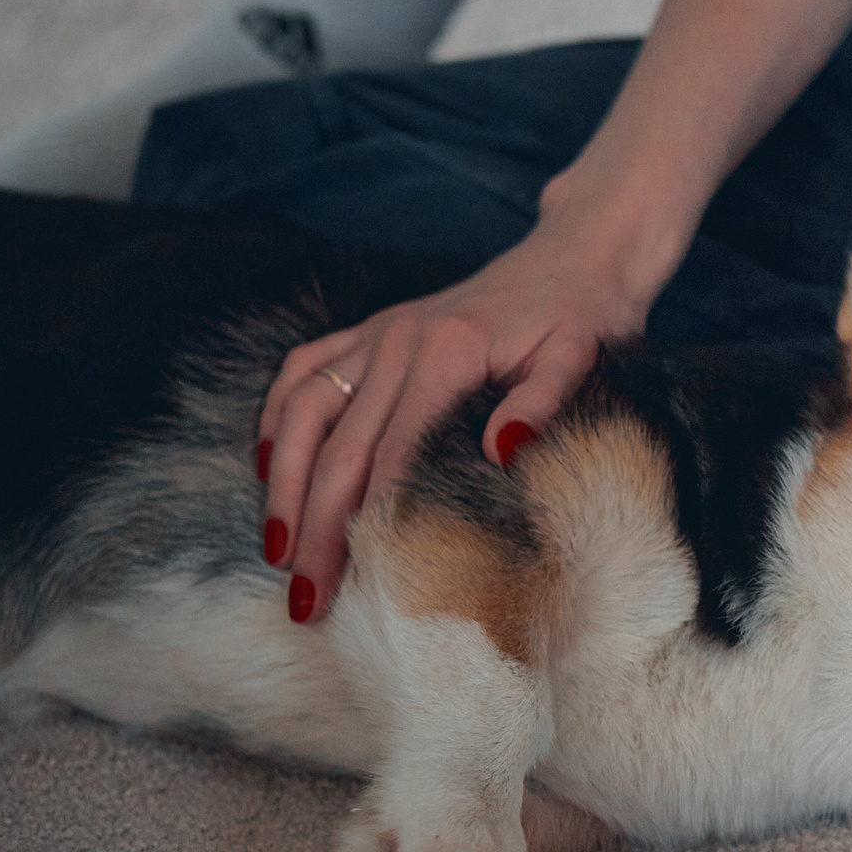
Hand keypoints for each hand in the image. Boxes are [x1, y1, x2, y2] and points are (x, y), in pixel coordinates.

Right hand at [256, 183, 665, 621]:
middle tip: (304, 595)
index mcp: (446, 352)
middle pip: (339, 445)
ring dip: (282, 482)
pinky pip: (303, 370)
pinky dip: (278, 418)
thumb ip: (543, 403)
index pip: (389, 450)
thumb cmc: (583, 316)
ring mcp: (378, 332)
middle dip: (314, 524)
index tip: (349, 577)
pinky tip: (269, 468)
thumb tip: (501, 451)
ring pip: (305, 409)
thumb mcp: (580, 358)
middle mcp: (398, 339)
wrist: (576, 257)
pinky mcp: (371, 329)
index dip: (364, 516)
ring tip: (276, 549)